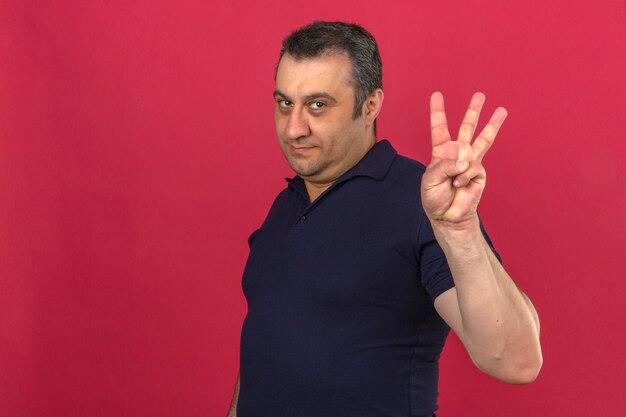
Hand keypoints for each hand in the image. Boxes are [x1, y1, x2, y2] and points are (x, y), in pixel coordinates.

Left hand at [421, 92, 506, 229]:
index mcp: (441, 152)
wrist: (448, 216)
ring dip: (492, 124)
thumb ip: (444, 166)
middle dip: (473, 111)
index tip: (437, 94)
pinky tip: (459, 184)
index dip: (438, 111)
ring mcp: (470, 162)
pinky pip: (472, 167)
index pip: (439, 128)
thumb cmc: (435, 198)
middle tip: (480, 95)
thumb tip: (465, 159)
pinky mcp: (479, 172)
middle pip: (466, 128)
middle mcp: (457, 154)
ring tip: (502, 110)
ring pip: (482, 139)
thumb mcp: (430, 180)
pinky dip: (464, 176)